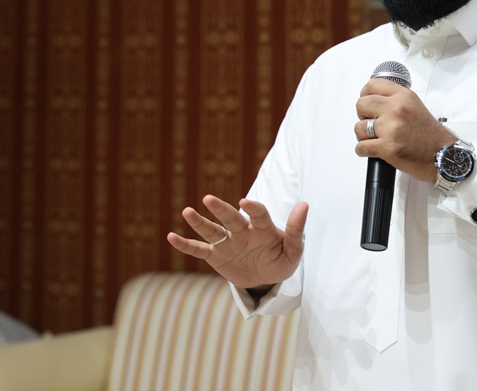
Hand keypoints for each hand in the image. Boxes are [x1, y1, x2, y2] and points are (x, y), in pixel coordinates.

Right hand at [166, 195, 307, 289]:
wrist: (266, 278)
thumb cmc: (281, 260)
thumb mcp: (293, 251)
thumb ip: (297, 230)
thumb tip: (304, 204)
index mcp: (263, 228)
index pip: (258, 214)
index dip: (253, 208)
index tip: (245, 203)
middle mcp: (243, 231)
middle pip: (231, 218)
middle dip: (221, 209)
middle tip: (209, 199)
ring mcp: (228, 243)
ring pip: (212, 230)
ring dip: (200, 222)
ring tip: (187, 211)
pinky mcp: (216, 256)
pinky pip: (199, 249)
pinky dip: (186, 244)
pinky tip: (171, 237)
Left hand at [354, 78, 454, 181]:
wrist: (444, 156)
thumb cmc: (431, 136)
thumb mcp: (415, 106)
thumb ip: (396, 100)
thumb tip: (374, 101)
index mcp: (404, 97)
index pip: (372, 85)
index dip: (365, 95)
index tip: (368, 104)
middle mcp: (396, 109)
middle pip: (361, 104)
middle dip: (362, 115)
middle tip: (371, 122)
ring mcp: (391, 129)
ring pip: (358, 128)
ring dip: (363, 136)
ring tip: (375, 138)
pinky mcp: (387, 148)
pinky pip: (361, 147)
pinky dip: (363, 150)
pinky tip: (373, 150)